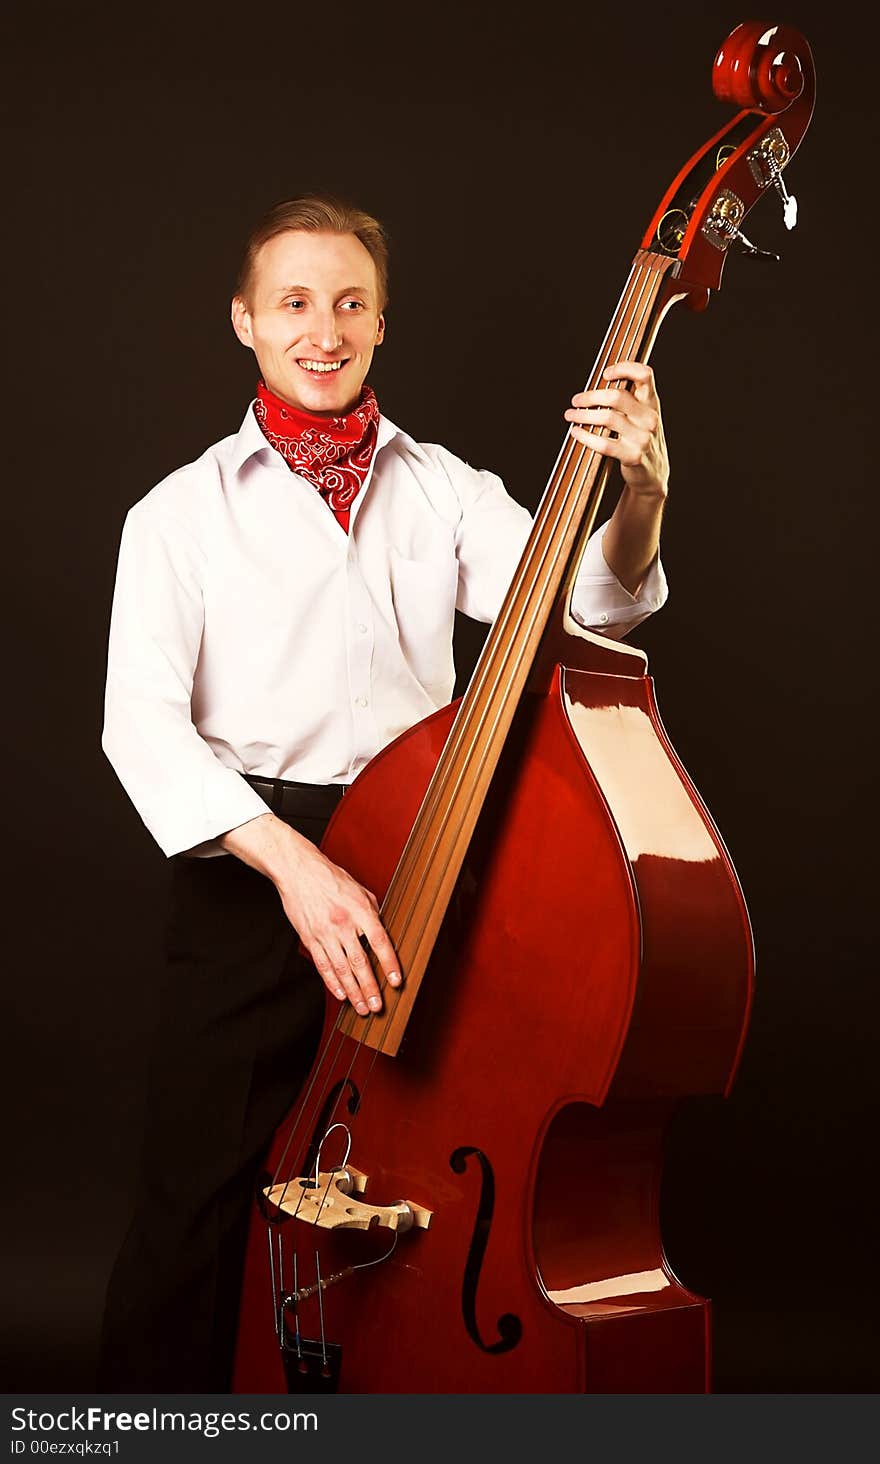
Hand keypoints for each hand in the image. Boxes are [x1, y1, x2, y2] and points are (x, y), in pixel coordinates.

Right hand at [219, 813, 400, 1014]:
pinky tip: (340, 994)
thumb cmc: (330, 877)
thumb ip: (372, 911)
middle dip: (370, 988)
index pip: (379, 942)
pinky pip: (322, 965)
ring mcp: (324, 933)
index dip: (389, 964)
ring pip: (341, 969)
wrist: (298, 871)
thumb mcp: (359, 889)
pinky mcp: (309, 938)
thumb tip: (382, 931)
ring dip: (353, 992)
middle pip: (360, 962)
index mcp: (360, 910)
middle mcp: (343, 924)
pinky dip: (332, 982)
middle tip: (378, 1007)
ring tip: (362, 1008)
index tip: (395, 982)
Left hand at [564, 360, 668, 499]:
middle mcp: (650, 418)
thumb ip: (630, 400)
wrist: (654, 474)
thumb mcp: (644, 417)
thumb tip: (599, 386)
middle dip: (591, 396)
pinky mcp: (632, 456)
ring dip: (583, 415)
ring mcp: (642, 438)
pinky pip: (603, 443)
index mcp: (653, 403)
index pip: (645, 375)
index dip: (624, 368)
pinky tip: (576, 432)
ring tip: (571, 415)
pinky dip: (585, 436)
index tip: (605, 374)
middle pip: (617, 396)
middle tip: (576, 400)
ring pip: (607, 418)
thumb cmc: (642, 440)